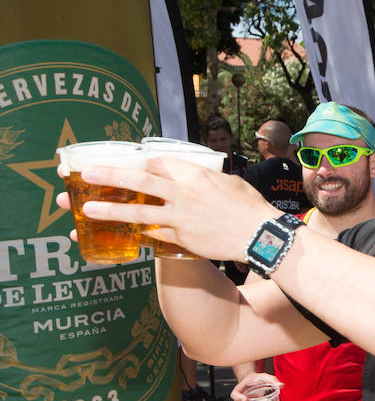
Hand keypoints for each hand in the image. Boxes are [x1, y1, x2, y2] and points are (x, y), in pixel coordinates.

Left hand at [55, 157, 280, 260]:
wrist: (261, 234)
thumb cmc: (250, 206)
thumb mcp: (229, 182)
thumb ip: (205, 179)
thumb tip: (194, 178)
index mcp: (195, 174)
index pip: (158, 162)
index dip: (139, 162)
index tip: (124, 162)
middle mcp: (183, 193)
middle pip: (139, 181)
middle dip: (110, 176)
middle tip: (86, 174)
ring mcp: (181, 218)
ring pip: (138, 211)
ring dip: (110, 209)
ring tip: (86, 209)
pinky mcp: (182, 239)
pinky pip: (153, 235)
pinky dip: (136, 232)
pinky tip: (121, 232)